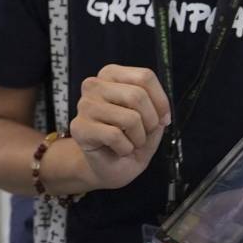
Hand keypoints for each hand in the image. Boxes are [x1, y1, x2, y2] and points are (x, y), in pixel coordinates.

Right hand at [70, 65, 170, 189]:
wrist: (106, 166)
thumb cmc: (127, 140)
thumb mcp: (151, 121)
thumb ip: (157, 109)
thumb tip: (161, 112)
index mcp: (112, 75)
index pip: (145, 76)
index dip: (161, 101)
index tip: (163, 118)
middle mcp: (95, 85)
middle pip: (138, 95)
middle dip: (150, 122)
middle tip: (143, 134)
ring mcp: (85, 105)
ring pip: (130, 118)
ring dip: (138, 138)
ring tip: (129, 142)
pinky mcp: (80, 127)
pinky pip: (115, 136)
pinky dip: (125, 148)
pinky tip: (118, 149)